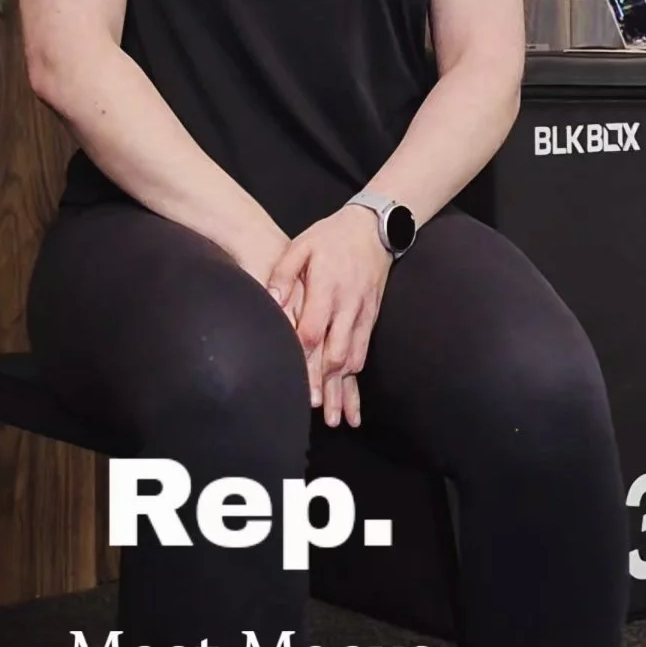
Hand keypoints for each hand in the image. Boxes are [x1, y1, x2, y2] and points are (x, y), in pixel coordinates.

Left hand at [265, 207, 391, 427]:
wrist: (374, 228)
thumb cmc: (330, 236)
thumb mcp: (302, 245)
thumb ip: (284, 274)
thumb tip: (272, 301)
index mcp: (327, 288)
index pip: (312, 329)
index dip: (302, 355)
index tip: (290, 376)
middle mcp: (347, 306)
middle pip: (335, 351)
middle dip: (323, 383)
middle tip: (312, 409)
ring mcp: (363, 314)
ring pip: (352, 358)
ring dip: (342, 390)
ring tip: (334, 418)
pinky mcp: (371, 318)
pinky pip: (364, 353)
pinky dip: (356, 379)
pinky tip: (352, 401)